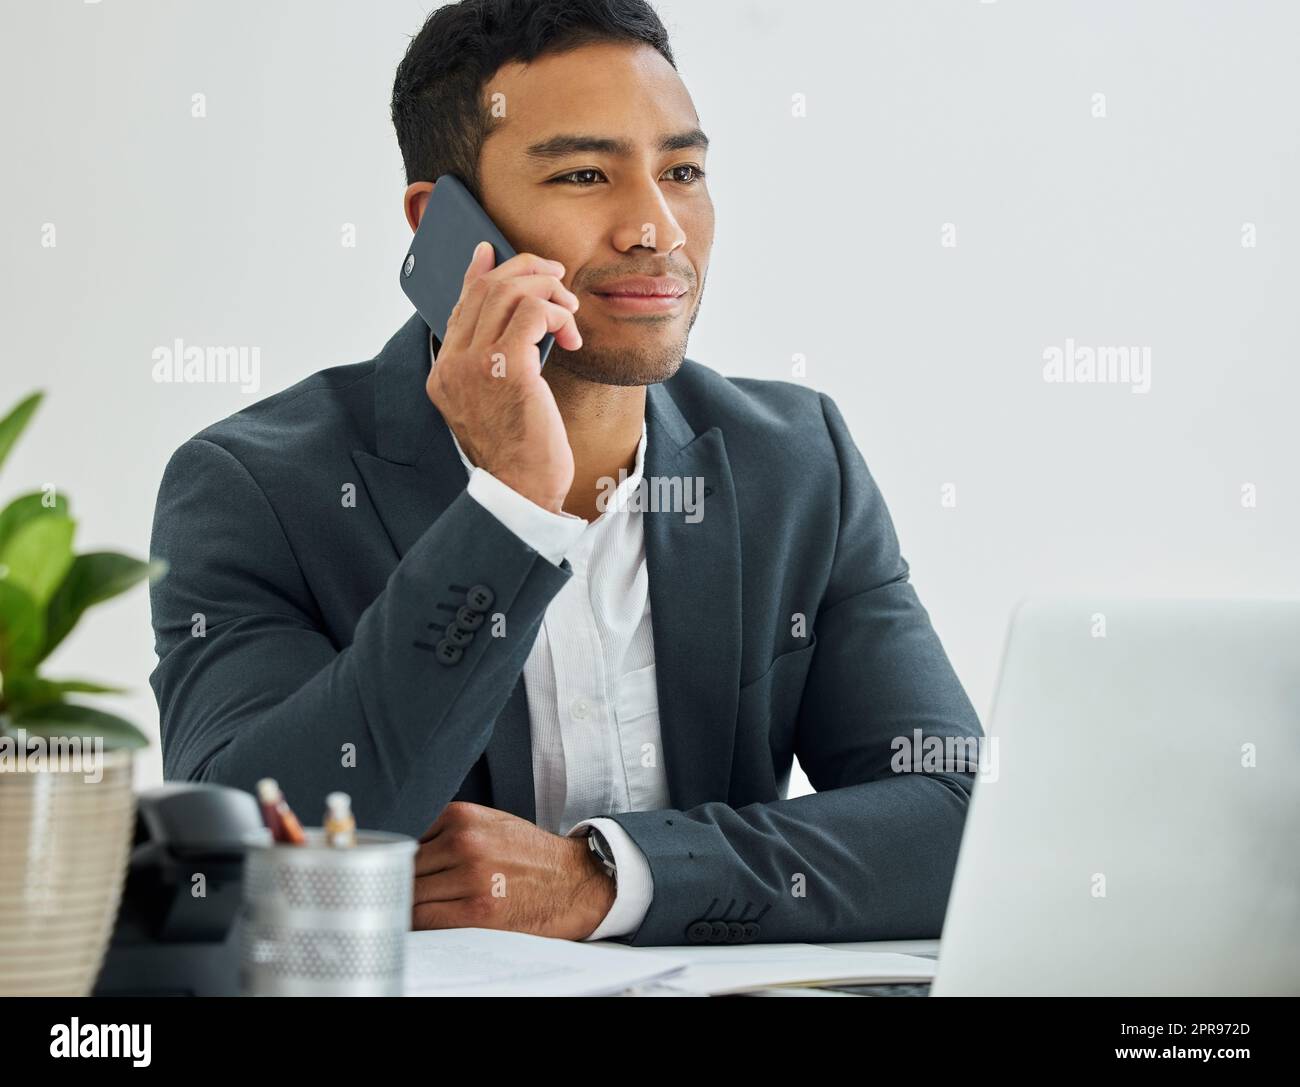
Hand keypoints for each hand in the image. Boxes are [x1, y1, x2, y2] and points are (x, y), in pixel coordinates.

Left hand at [412, 802, 615, 939]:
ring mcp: (470, 877)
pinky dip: (416, 922)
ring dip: (406, 904)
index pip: (406, 837)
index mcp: (463, 817)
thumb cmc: (531, 854)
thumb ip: (449, 830)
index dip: (395, 858)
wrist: (574, 881)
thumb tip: (404, 849)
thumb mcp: (491, 823)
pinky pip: (426, 918)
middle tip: (396, 892)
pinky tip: (422, 921)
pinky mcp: (477, 911)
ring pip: (411, 893)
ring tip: (408, 908)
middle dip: (398, 881)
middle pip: (404, 867)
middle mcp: (464, 843)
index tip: (391, 869)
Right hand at [425, 242, 582, 514]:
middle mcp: (452, 365)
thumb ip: (497, 360)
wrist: (522, 492)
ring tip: (569, 312)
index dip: (481, 273)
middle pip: (483, 289)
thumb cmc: (519, 451)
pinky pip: (533, 313)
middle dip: (525, 272)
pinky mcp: (508, 369)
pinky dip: (556, 312)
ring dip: (547, 291)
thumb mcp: (499, 402)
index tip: (496, 252)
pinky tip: (570, 335)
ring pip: (508, 293)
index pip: (458, 305)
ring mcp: (475, 366)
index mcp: (443, 373)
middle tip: (557, 278)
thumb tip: (517, 315)